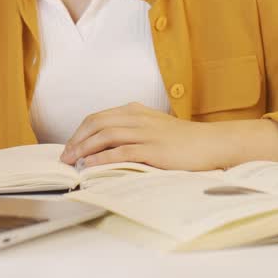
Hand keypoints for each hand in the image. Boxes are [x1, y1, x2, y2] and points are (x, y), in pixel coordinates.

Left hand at [59, 102, 231, 170]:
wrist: (212, 143)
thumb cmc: (184, 140)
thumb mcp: (154, 127)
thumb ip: (133, 131)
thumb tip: (106, 146)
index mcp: (135, 111)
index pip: (98, 117)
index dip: (80, 132)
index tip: (70, 147)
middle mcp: (138, 118)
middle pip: (96, 123)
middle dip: (77, 140)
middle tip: (65, 157)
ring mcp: (145, 133)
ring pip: (105, 136)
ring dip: (84, 149)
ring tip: (73, 162)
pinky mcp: (153, 149)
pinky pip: (121, 152)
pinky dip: (102, 159)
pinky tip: (91, 167)